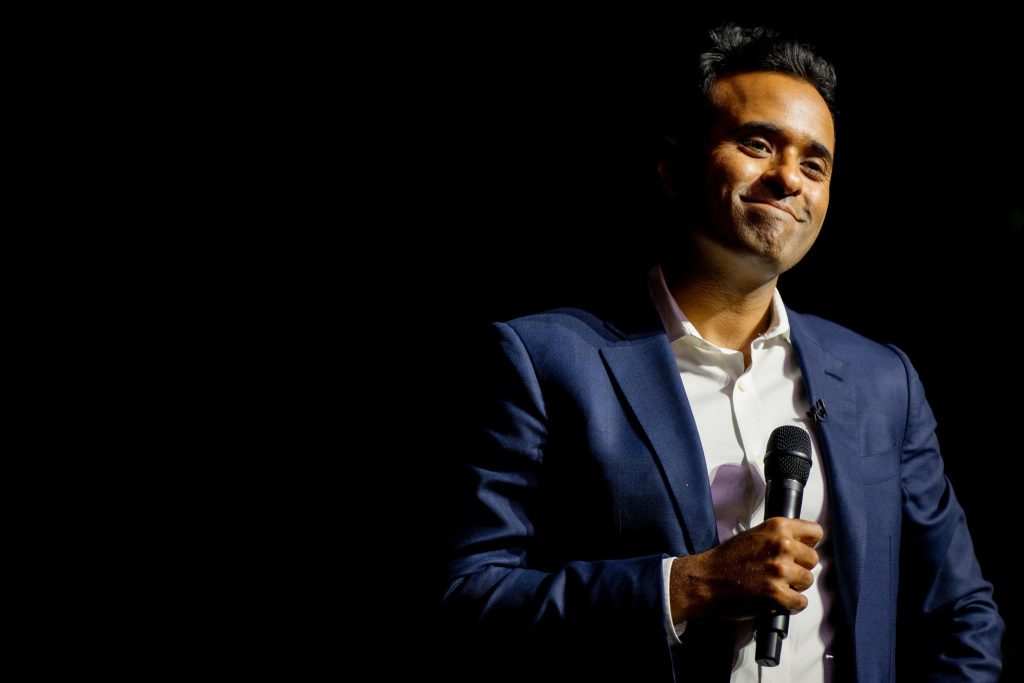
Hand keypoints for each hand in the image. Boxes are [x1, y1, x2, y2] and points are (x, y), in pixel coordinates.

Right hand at [669, 517, 821, 622]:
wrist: (704, 580)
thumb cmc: (727, 559)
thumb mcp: (754, 535)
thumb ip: (780, 536)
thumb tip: (805, 545)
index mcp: (777, 527)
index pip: (815, 532)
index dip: (808, 544)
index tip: (800, 551)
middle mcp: (781, 546)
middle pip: (813, 559)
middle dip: (800, 567)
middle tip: (781, 573)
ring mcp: (779, 571)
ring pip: (808, 581)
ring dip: (795, 587)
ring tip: (775, 586)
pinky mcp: (776, 595)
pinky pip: (801, 603)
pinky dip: (791, 605)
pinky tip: (776, 600)